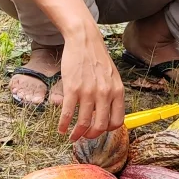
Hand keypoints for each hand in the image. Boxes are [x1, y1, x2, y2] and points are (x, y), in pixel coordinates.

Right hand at [55, 23, 125, 140]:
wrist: (84, 40)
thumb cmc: (97, 58)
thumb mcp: (112, 77)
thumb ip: (111, 95)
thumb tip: (104, 113)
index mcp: (117, 92)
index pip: (117, 121)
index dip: (107, 130)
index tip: (99, 131)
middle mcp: (105, 94)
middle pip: (101, 126)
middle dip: (91, 136)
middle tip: (85, 137)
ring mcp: (88, 92)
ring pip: (84, 123)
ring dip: (77, 134)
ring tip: (72, 137)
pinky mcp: (73, 89)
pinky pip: (68, 113)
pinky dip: (64, 125)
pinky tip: (61, 129)